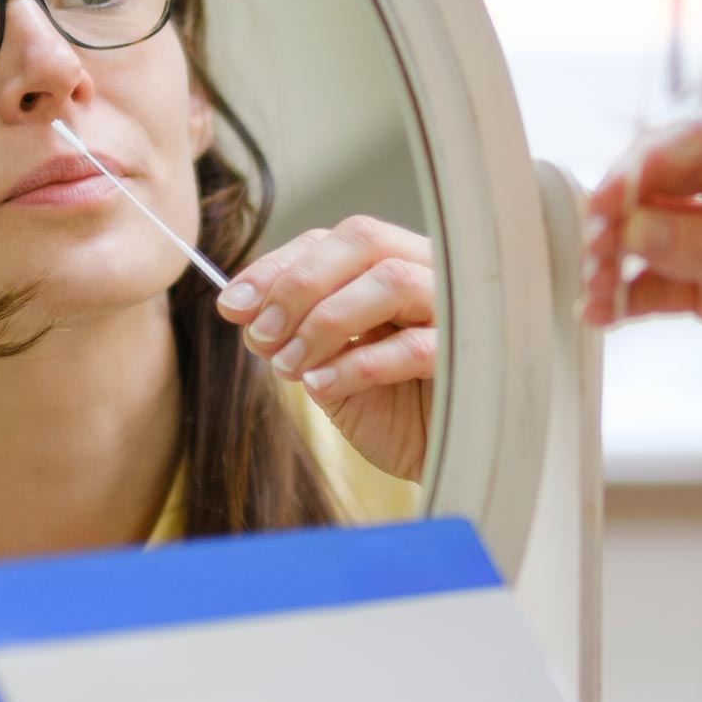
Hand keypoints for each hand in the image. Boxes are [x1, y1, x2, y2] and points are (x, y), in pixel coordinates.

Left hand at [217, 214, 432, 481]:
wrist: (444, 460)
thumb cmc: (394, 411)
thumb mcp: (331, 368)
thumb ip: (296, 334)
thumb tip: (241, 306)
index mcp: (398, 267)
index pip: (337, 240)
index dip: (279, 266)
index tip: (233, 305)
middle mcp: (432, 275)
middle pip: (365, 241)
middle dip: (299, 284)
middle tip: (261, 335)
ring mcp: (457, 311)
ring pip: (390, 281)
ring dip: (324, 322)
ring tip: (289, 368)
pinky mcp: (468, 359)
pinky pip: (414, 347)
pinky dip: (357, 364)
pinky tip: (322, 388)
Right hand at [580, 120, 701, 429]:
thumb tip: (638, 226)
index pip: (696, 142)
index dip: (646, 166)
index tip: (611, 201)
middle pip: (661, 185)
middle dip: (620, 215)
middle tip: (595, 249)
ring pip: (650, 235)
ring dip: (615, 259)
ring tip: (595, 289)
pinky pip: (657, 282)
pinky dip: (627, 295)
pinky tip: (605, 311)